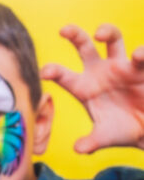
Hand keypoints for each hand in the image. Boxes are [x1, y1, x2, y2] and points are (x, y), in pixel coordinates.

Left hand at [40, 24, 143, 152]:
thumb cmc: (122, 130)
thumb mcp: (105, 136)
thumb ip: (92, 142)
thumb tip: (78, 149)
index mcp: (84, 87)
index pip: (64, 76)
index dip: (54, 71)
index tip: (45, 72)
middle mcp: (99, 71)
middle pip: (84, 46)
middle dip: (74, 35)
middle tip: (64, 30)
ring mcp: (120, 66)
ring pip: (112, 40)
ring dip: (107, 32)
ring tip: (101, 34)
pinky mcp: (141, 67)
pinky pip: (142, 55)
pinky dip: (142, 53)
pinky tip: (139, 55)